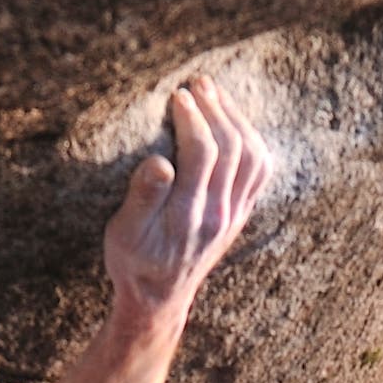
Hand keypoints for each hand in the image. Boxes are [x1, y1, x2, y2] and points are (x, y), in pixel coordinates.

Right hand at [102, 77, 269, 327]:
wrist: (159, 300)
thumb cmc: (133, 262)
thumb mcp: (123, 234)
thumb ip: (142, 198)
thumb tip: (158, 162)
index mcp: (188, 215)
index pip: (203, 154)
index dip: (193, 118)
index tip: (177, 94)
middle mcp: (219, 214)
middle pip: (232, 148)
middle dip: (216, 109)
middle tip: (198, 82)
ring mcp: (234, 215)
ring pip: (253, 157)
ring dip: (237, 120)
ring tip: (215, 94)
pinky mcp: (240, 214)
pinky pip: (259, 172)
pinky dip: (252, 141)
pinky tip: (234, 124)